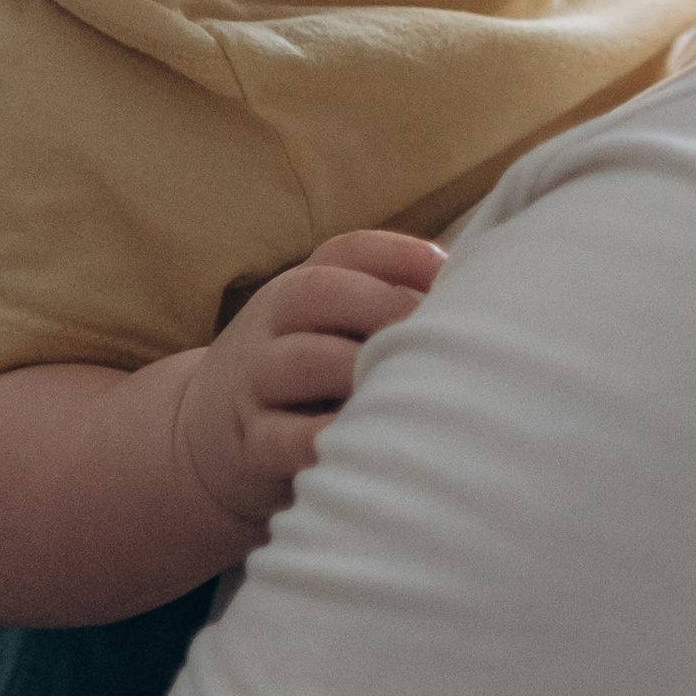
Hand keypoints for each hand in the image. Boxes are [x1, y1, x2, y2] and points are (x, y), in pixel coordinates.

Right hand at [174, 231, 443, 534]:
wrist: (203, 440)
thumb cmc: (306, 378)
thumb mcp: (329, 330)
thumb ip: (389, 306)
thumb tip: (492, 289)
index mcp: (301, 288)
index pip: (348, 251)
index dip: (402, 255)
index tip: (451, 275)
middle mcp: (273, 323)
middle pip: (319, 291)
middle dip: (384, 307)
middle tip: (440, 338)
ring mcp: (255, 382)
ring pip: (300, 360)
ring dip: (358, 370)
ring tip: (407, 389)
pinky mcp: (250, 444)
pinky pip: (283, 437)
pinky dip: (326, 440)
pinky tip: (368, 443)